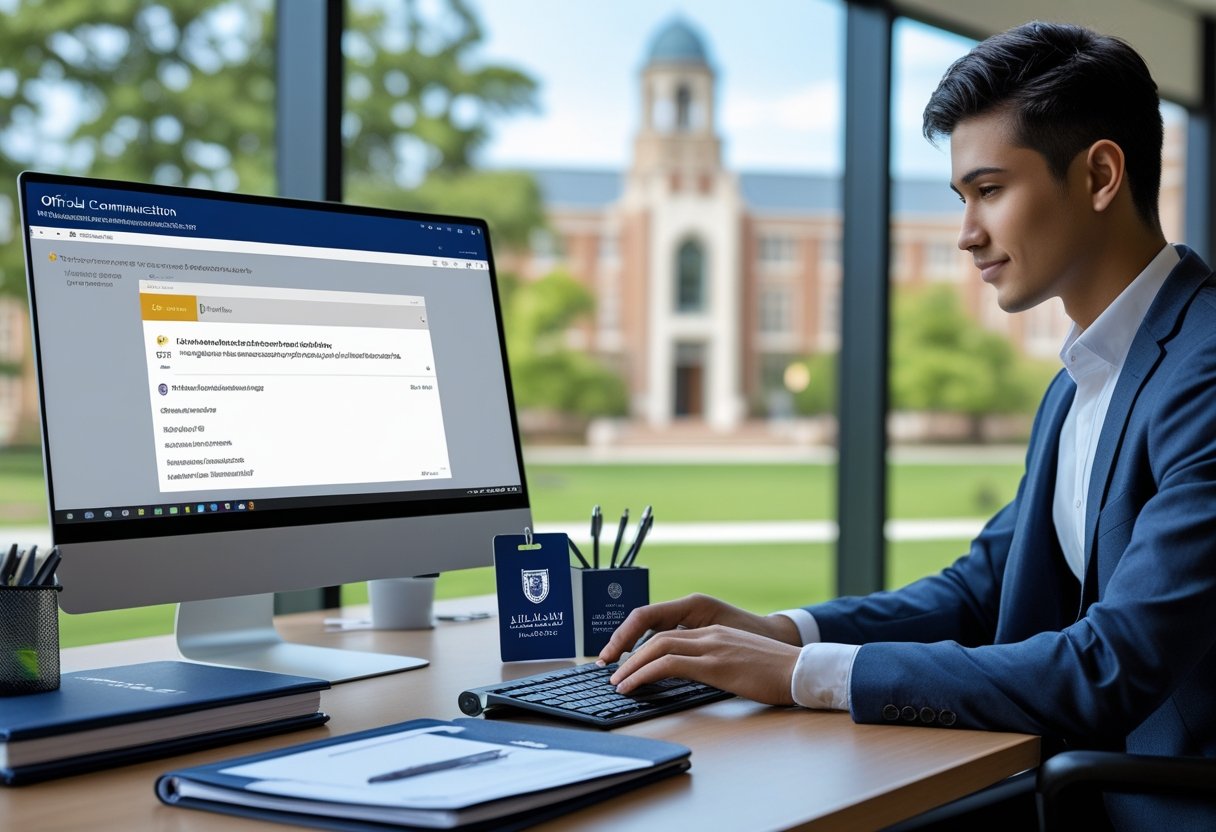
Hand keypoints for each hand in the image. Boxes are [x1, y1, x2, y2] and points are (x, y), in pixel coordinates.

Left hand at [597, 593, 800, 665]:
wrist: (803, 671)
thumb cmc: (778, 673)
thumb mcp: (741, 662)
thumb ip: (718, 662)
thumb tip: (697, 677)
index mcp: (715, 631)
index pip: (668, 632)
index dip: (642, 644)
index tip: (627, 661)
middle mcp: (709, 633)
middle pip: (656, 636)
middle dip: (629, 654)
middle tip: (613, 673)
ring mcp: (711, 646)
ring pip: (657, 648)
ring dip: (631, 666)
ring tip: (617, 683)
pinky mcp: (715, 664)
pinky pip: (668, 664)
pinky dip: (645, 674)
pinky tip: (633, 686)